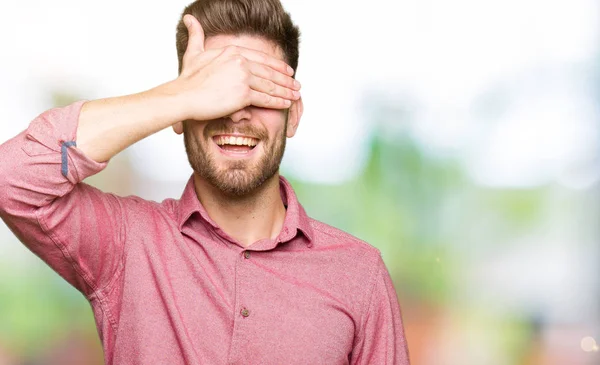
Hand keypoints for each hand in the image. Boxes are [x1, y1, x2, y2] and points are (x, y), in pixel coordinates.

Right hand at [174, 14, 300, 121]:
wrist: (183, 96)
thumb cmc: (187, 79)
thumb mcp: (194, 52)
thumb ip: (196, 35)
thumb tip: (190, 18)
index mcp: (232, 51)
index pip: (261, 58)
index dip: (276, 65)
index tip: (287, 70)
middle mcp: (239, 61)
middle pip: (269, 71)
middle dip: (285, 79)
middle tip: (296, 84)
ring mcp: (242, 77)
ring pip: (270, 85)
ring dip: (286, 91)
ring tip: (296, 95)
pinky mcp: (243, 94)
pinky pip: (265, 98)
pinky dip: (278, 101)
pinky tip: (287, 103)